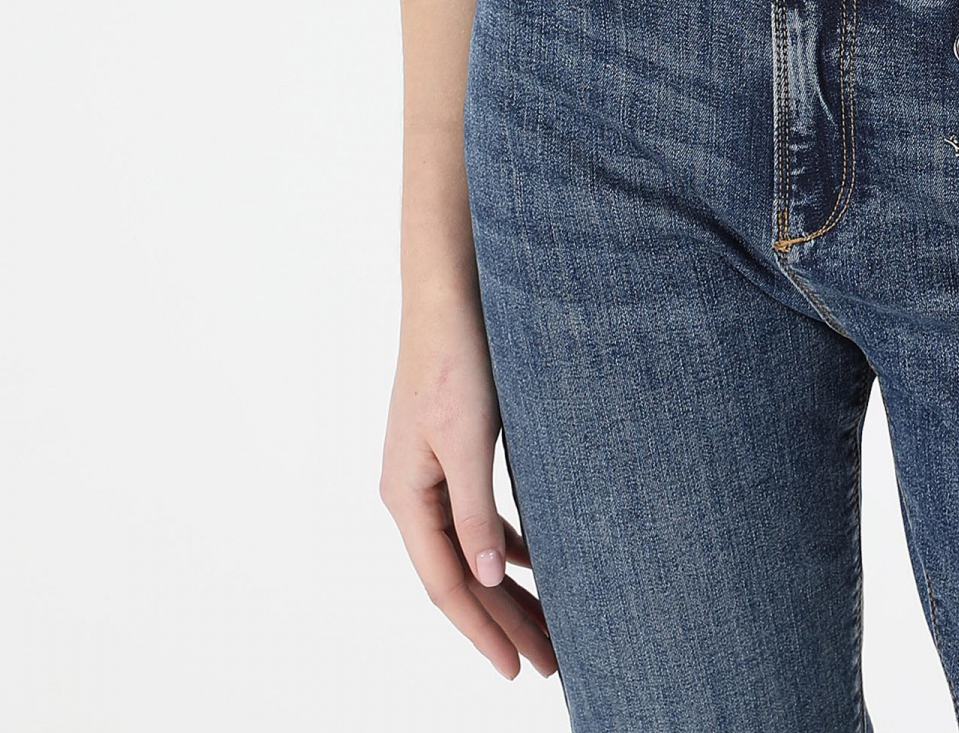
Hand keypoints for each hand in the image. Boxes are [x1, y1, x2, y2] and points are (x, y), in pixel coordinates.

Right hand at [380, 296, 557, 681]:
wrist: (451, 290)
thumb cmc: (456, 357)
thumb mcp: (467, 439)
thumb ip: (474, 511)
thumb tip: (488, 576)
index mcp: (407, 497)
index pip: (447, 585)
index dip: (483, 630)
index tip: (518, 669)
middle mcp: (413, 492)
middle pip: (462, 575)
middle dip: (504, 621)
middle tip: (551, 662)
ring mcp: (431, 472)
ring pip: (474, 549)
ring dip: (511, 588)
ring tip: (550, 627)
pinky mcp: (454, 450)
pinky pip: (480, 517)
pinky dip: (509, 543)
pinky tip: (539, 560)